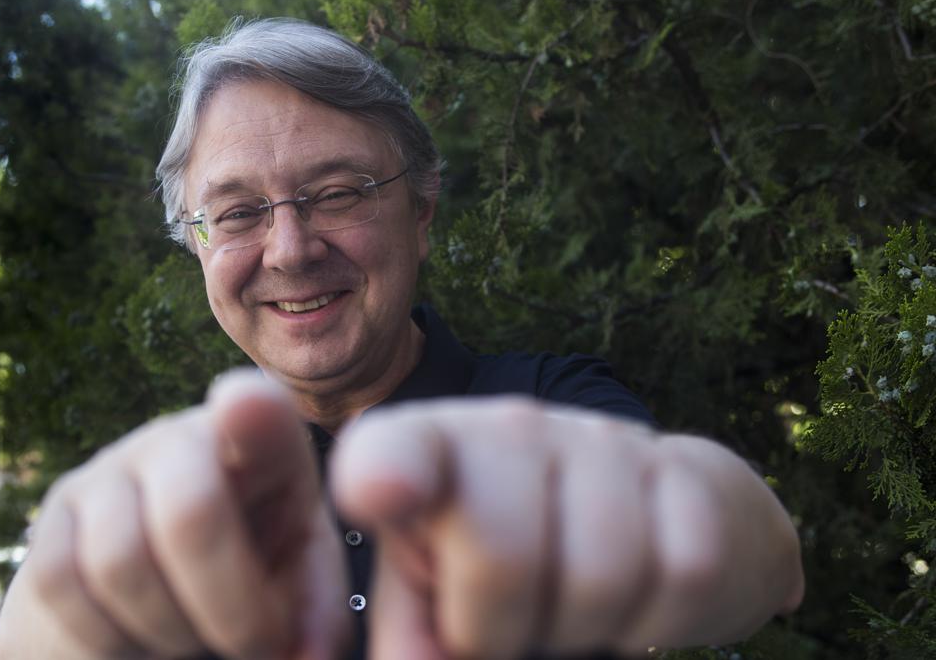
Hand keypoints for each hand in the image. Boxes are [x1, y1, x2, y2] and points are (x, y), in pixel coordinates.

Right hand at [0, 370, 348, 658]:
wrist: (163, 596)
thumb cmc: (253, 584)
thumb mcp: (298, 593)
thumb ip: (314, 616)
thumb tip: (306, 655)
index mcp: (263, 447)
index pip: (257, 409)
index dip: (249, 407)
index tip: (243, 406)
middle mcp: (182, 438)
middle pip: (190, 510)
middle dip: (229, 605)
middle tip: (254, 646)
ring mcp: (112, 466)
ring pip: (120, 560)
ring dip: (165, 628)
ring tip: (191, 638)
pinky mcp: (58, 508)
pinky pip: (60, 579)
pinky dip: (102, 634)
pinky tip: (135, 636)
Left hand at [330, 396, 803, 658]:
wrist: (654, 508)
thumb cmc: (511, 557)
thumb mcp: (439, 589)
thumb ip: (413, 634)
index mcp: (429, 451)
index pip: (396, 448)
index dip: (385, 470)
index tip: (379, 493)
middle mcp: (509, 428)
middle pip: (501, 556)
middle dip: (500, 630)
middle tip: (505, 627)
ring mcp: (600, 440)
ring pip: (599, 576)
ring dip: (581, 627)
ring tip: (567, 608)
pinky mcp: (684, 470)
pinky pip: (681, 576)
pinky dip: (653, 620)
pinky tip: (632, 597)